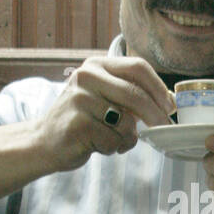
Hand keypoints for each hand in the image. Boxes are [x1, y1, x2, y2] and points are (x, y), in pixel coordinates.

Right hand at [33, 57, 175, 170]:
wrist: (43, 141)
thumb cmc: (82, 119)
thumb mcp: (103, 96)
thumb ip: (129, 93)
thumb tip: (168, 101)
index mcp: (96, 65)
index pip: (138, 67)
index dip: (159, 88)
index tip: (170, 106)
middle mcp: (87, 77)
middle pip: (135, 94)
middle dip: (155, 115)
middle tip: (164, 128)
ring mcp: (80, 100)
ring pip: (125, 123)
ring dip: (127, 138)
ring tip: (111, 138)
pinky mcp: (77, 124)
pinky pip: (113, 140)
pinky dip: (113, 148)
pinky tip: (97, 145)